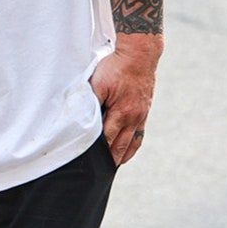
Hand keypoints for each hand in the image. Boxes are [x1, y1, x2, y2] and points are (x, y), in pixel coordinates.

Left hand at [89, 32, 162, 165]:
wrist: (140, 54)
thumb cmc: (116, 66)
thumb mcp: (98, 81)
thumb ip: (90, 100)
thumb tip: (82, 116)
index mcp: (121, 112)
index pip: (106, 139)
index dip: (98, 152)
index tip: (89, 163)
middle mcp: (133, 118)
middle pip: (119, 146)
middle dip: (109, 160)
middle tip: (98, 173)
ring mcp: (141, 116)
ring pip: (130, 143)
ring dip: (121, 156)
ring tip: (111, 167)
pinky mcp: (144, 112)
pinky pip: (139, 135)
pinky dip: (132, 147)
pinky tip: (125, 153)